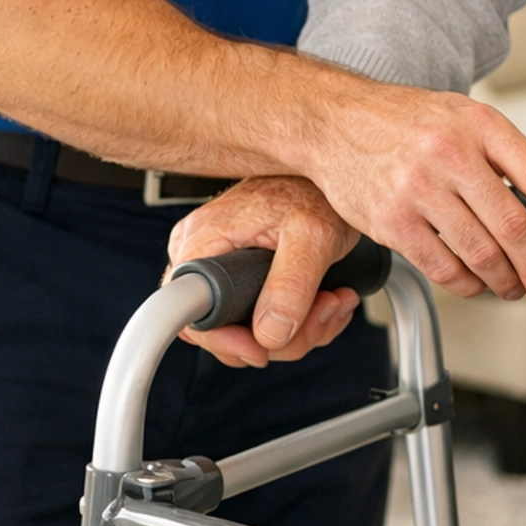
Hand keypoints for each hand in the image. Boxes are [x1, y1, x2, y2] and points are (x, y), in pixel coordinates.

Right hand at [167, 177, 363, 369]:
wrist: (327, 177)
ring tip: (331, 300)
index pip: (193, 318)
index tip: (264, 349)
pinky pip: (263, 321)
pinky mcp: (242, 279)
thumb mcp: (312, 234)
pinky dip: (302, 321)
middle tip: (322, 311)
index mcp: (203, 241)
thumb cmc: (314, 189)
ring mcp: (222, 269)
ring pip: (252, 332)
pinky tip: (326, 300)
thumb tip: (270, 333)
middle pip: (227, 332)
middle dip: (284, 336)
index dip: (229, 342)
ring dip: (303, 328)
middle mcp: (204, 256)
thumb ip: (291, 285)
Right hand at [282, 76, 525, 305]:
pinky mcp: (390, 221)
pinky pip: (442, 268)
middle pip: (514, 226)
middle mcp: (450, 154)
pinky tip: (475, 282)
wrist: (335, 120)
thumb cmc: (410, 123)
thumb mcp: (477, 127)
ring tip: (513, 287)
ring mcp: (417, 189)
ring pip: (480, 254)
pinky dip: (467, 285)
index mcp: (481, 125)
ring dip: (505, 282)